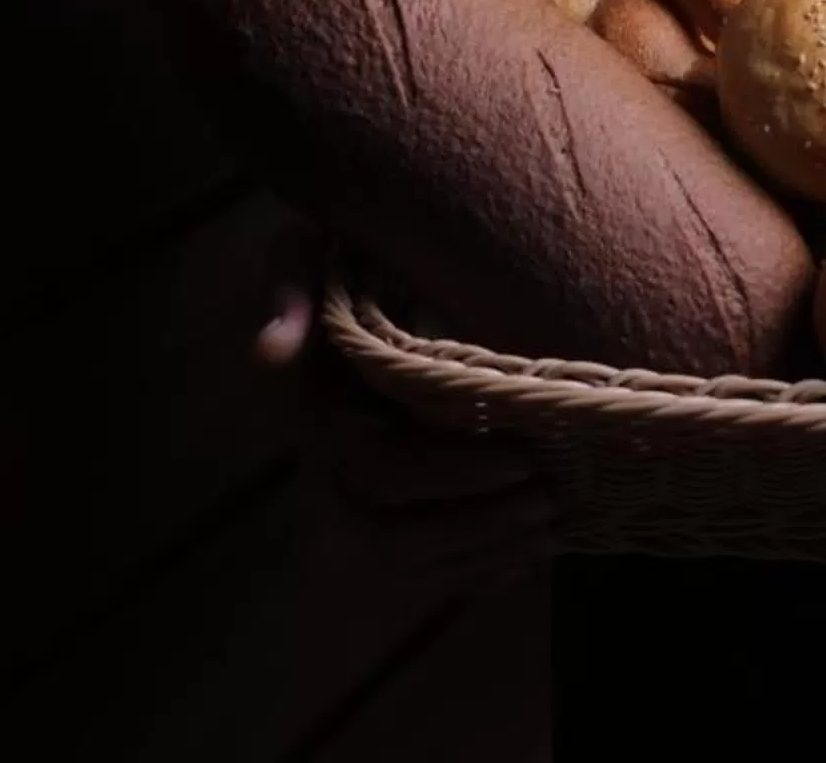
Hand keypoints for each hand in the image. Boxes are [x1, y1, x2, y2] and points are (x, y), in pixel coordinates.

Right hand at [256, 219, 556, 583]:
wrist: (342, 278)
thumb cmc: (337, 258)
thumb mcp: (307, 252)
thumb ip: (291, 287)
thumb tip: (272, 347)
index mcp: (310, 411)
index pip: (378, 467)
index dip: (450, 473)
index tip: (524, 455)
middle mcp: (322, 469)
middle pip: (393, 535)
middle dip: (477, 524)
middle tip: (550, 497)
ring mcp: (350, 500)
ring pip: (410, 563)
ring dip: (483, 553)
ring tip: (553, 526)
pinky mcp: (383, 515)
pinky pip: (423, 571)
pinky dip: (476, 574)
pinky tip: (528, 557)